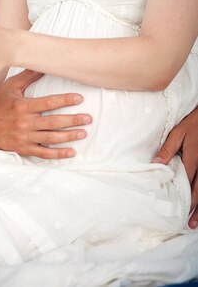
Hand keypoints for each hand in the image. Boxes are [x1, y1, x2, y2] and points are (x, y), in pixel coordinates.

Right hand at [0, 69, 91, 157]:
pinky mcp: (23, 148)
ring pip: (51, 138)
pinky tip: (70, 152)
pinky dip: (58, 154)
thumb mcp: (10, 86)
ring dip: (69, 136)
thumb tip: (42, 64)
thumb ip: (28, 76)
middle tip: (88, 118)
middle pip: (53, 122)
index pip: (49, 103)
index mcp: (22, 106)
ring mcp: (24, 137)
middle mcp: (24, 122)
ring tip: (83, 133)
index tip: (79, 98)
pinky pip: (43, 153)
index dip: (65, 100)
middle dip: (73, 120)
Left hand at [152, 107, 197, 227]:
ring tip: (197, 221)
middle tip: (190, 224)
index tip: (179, 212)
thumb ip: (167, 150)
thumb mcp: (177, 134)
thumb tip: (155, 165)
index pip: (188, 184)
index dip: (184, 199)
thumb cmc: (192, 125)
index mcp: (193, 160)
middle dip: (195, 209)